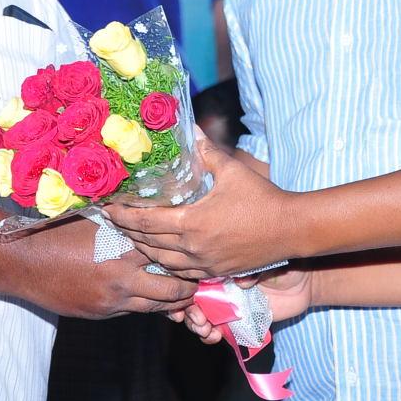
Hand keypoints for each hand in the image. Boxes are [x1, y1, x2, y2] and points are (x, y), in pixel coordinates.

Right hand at [18, 217, 196, 317]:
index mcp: (120, 249)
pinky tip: (152, 299)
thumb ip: (123, 225)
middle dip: (187, 288)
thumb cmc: (57, 235)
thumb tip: (149, 218)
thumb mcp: (94, 222)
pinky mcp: (100, 313)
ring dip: (170, 302)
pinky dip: (144, 305)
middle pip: (168, 289)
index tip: (194, 250)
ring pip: (153, 307)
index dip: (183, 254)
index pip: (165, 254)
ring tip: (184, 294)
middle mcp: (119, 278)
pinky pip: (131, 311)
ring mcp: (110, 300)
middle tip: (197, 281)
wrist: (23, 263)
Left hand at [106, 140, 299, 278]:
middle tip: (115, 220)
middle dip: (128, 231)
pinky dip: (165, 262)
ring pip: (161, 261)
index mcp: (191, 222)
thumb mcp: (231, 170)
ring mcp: (204, 264)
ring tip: (133, 236)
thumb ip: (206, 151)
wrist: (290, 229)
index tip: (109, 207)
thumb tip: (190, 127)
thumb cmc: (262, 197)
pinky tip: (162, 254)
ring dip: (144, 249)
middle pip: (148, 242)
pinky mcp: (216, 272)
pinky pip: (181, 272)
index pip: (146, 221)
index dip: (124, 215)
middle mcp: (193, 247)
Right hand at [173, 266, 312, 343]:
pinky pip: (216, 331)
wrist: (303, 283)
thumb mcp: (269, 260)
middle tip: (198, 318)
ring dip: (196, 325)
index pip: (191, 275)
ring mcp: (224, 304)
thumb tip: (243, 282)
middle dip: (187, 310)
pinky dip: (209, 336)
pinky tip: (214, 336)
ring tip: (206, 329)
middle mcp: (217, 285)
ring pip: (199, 316)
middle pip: (190, 298)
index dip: (182, 287)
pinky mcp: (235, 322)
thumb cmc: (284, 263)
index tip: (182, 297)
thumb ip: (254, 269)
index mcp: (220, 266)